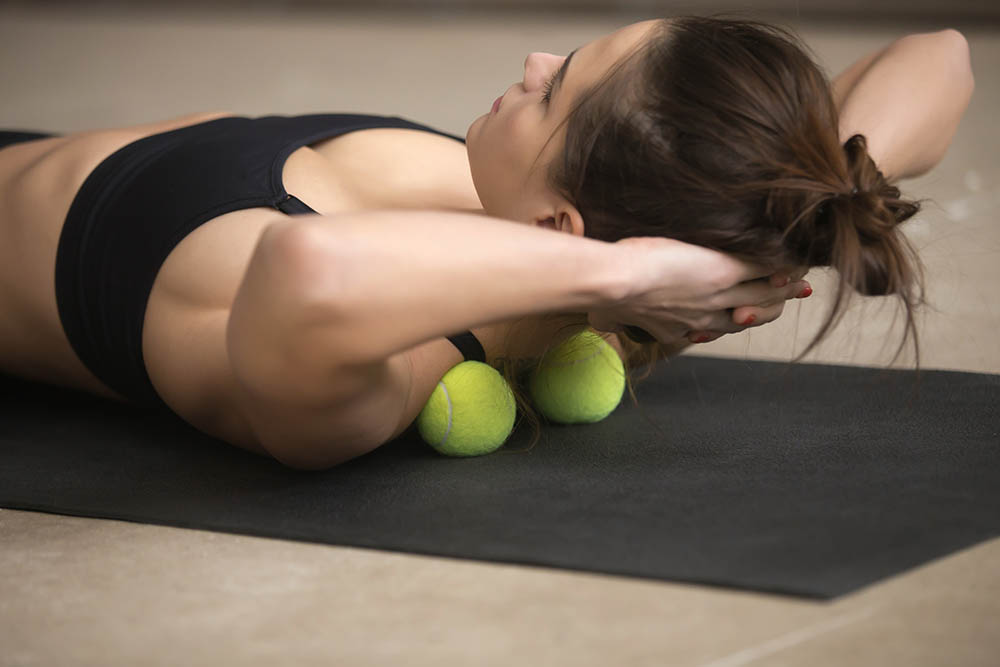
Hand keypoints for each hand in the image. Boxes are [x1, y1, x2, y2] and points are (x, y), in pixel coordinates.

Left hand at [587, 236, 809, 344]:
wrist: (617, 281)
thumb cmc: (606, 298)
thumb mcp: (608, 317)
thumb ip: (609, 321)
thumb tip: (598, 323)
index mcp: (679, 330)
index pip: (714, 329)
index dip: (730, 322)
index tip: (738, 316)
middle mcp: (705, 318)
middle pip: (750, 317)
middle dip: (769, 308)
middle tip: (789, 298)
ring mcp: (719, 295)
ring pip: (764, 296)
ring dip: (784, 288)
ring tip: (800, 282)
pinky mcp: (726, 270)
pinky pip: (765, 268)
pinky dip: (780, 263)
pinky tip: (792, 254)